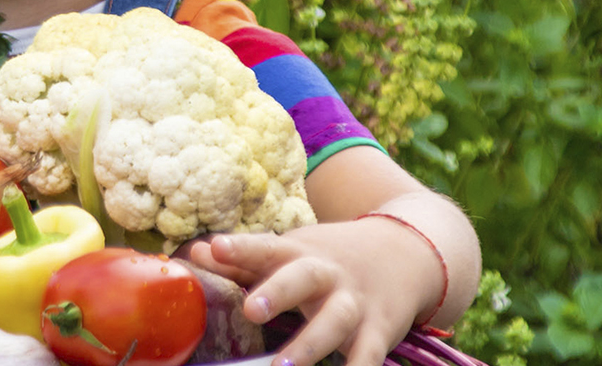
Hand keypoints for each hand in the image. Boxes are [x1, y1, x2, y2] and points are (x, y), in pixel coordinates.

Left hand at [181, 219, 439, 365]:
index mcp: (297, 252)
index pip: (264, 247)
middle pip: (302, 278)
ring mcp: (354, 303)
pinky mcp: (379, 331)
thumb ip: (244, 259)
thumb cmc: (328, 257)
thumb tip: (195, 254)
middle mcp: (326, 275)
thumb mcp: (290, 250)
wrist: (406, 251)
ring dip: (309, 345)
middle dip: (277, 292)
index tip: (214, 249)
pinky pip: (369, 356)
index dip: (239, 249)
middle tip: (250, 310)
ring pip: (333, 323)